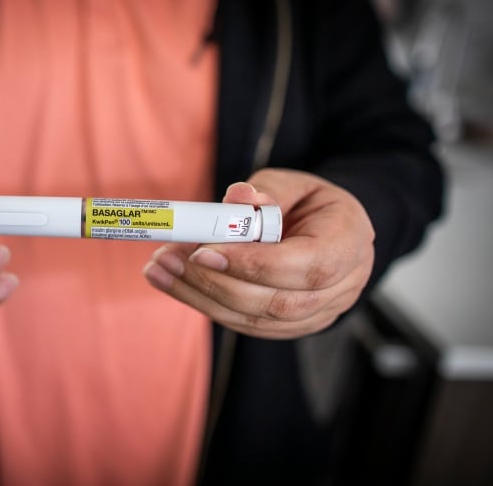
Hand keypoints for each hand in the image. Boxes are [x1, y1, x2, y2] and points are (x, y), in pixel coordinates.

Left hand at [143, 168, 374, 338]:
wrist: (328, 232)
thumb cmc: (309, 203)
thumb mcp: (293, 183)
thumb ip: (265, 191)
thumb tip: (235, 199)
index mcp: (349, 244)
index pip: (307, 266)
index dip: (254, 264)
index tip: (203, 252)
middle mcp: (342, 287)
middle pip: (277, 302)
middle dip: (215, 283)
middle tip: (167, 258)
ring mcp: (318, 314)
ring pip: (255, 319)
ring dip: (200, 296)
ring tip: (159, 269)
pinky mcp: (289, 327)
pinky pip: (246, 324)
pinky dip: (207, 305)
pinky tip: (177, 284)